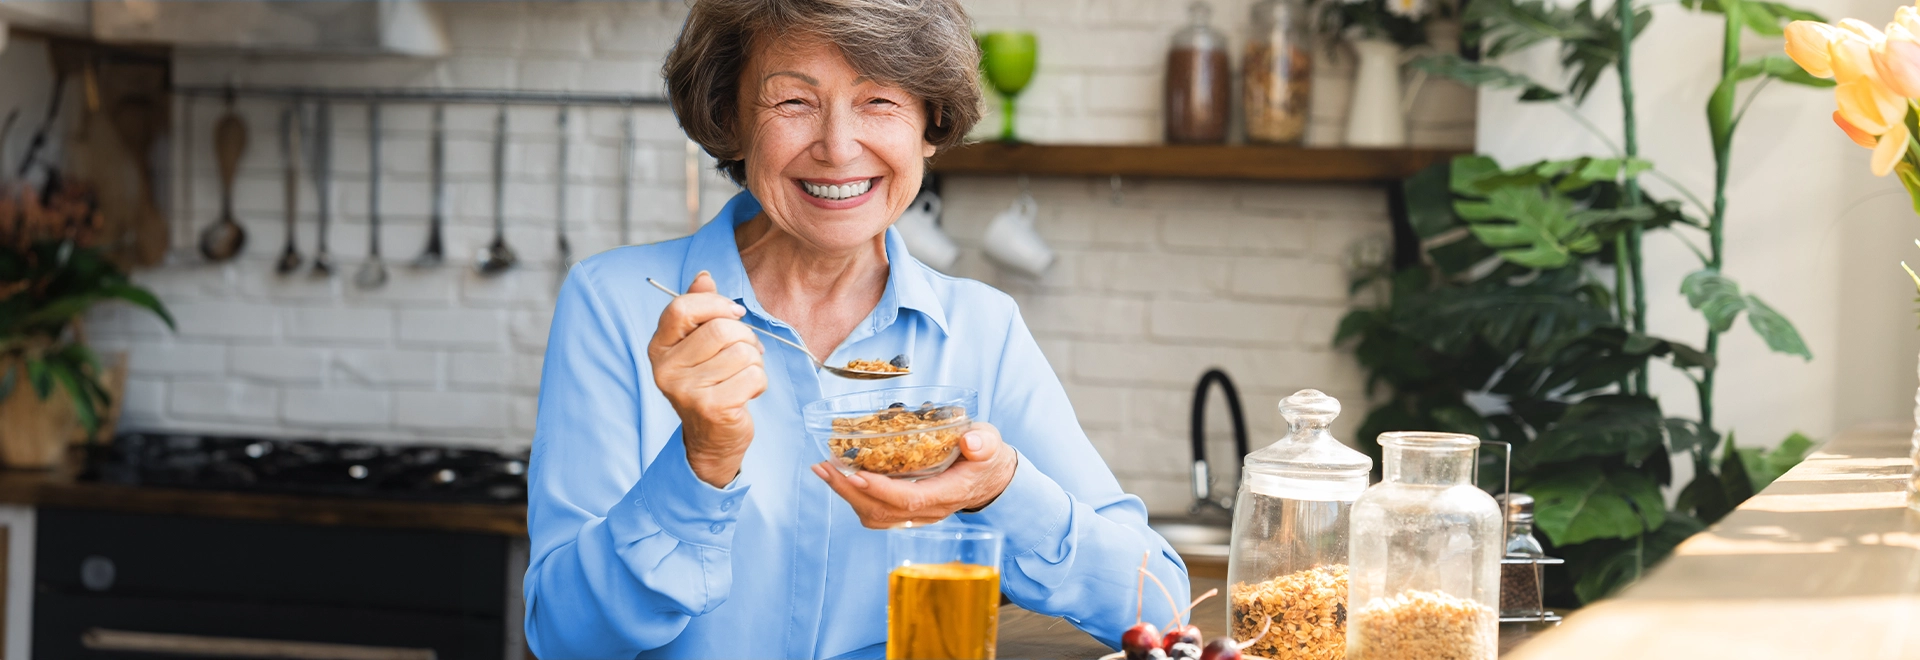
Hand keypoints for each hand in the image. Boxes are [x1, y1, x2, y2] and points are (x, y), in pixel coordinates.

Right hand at [648, 271, 767, 487]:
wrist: (712, 439)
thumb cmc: (710, 383)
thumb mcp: (699, 345)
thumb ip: (700, 309)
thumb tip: (704, 276)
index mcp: (659, 347)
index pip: (683, 307)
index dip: (716, 304)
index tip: (734, 314)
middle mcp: (666, 368)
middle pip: (721, 329)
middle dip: (745, 337)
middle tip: (746, 353)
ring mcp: (686, 390)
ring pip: (742, 352)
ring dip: (755, 361)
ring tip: (743, 375)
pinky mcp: (711, 408)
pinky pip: (753, 375)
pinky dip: (760, 382)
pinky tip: (747, 392)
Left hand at [810, 422, 1018, 527]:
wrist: (990, 479)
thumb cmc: (986, 458)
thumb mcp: (991, 444)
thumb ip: (984, 442)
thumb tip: (970, 440)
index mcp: (949, 493)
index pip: (911, 499)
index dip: (882, 490)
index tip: (856, 475)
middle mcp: (930, 511)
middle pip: (883, 511)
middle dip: (849, 491)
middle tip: (824, 467)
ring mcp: (917, 515)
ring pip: (875, 516)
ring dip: (846, 496)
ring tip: (825, 470)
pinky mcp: (907, 512)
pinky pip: (876, 513)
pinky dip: (854, 497)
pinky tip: (840, 477)